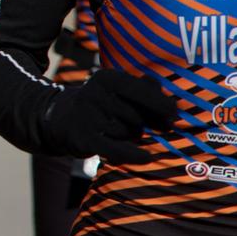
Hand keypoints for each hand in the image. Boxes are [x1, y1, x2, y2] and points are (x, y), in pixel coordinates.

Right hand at [42, 67, 176, 161]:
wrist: (62, 118)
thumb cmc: (103, 104)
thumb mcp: (119, 90)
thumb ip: (146, 91)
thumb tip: (172, 104)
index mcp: (106, 78)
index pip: (139, 89)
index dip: (160, 102)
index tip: (175, 113)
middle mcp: (93, 93)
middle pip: (136, 115)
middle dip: (145, 124)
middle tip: (143, 126)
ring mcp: (87, 116)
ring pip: (128, 132)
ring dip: (132, 136)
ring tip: (121, 132)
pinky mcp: (83, 137)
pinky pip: (113, 148)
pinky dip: (131, 154)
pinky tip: (147, 158)